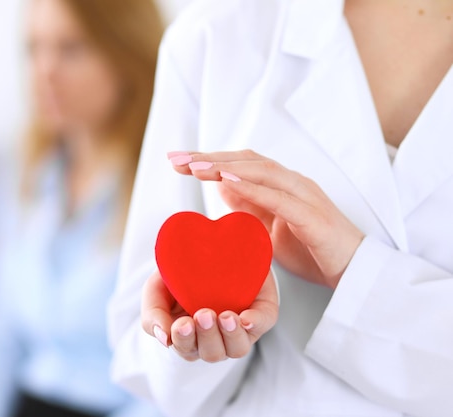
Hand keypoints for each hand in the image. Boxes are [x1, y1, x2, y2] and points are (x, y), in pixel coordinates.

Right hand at [141, 269, 278, 361]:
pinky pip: (263, 323)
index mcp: (190, 335)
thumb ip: (153, 314)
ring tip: (225, 316)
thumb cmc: (178, 272)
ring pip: (238, 348)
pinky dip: (255, 322)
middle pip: (212, 353)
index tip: (183, 323)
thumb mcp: (156, 288)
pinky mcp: (262, 310)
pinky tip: (246, 318)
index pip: (186, 349)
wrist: (207, 242)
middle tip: (203, 314)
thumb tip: (164, 340)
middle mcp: (216, 337)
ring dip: (230, 335)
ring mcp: (240, 327)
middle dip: (207, 336)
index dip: (185, 340)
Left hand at [168, 150, 364, 288]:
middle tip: (176, 158)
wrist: (354, 274)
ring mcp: (305, 196)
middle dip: (209, 158)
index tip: (177, 161)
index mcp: (282, 185)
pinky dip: (253, 189)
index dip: (209, 159)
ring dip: (226, 168)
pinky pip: (280, 199)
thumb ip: (250, 207)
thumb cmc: (313, 251)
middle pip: (247, 161)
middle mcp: (293, 183)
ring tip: (195, 168)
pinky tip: (227, 184)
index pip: (241, 164)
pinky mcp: (313, 216)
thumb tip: (222, 188)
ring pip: (262, 172)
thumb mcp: (270, 229)